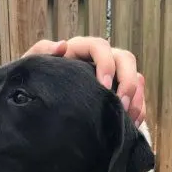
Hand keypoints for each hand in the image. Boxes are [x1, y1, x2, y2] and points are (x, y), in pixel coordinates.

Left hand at [25, 37, 145, 125]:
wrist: (40, 115)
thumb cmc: (35, 89)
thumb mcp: (32, 71)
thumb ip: (41, 53)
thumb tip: (62, 45)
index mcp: (79, 52)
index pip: (100, 47)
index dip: (106, 63)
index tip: (105, 86)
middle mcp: (99, 62)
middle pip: (125, 59)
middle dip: (127, 82)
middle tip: (122, 106)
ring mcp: (112, 78)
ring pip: (136, 78)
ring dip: (136, 98)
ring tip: (127, 120)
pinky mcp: (118, 97)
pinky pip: (138, 98)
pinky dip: (139, 111)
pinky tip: (131, 125)